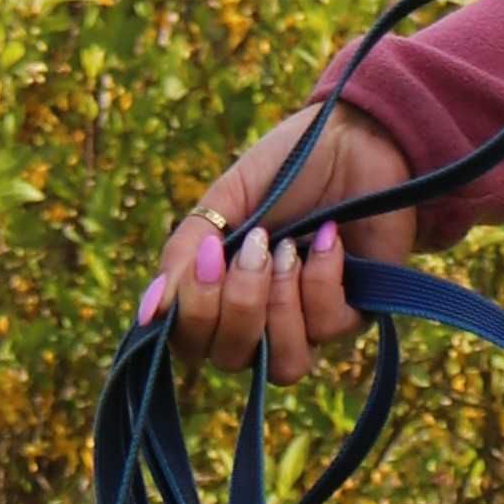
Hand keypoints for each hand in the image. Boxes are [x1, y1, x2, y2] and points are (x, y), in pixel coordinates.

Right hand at [140, 101, 417, 378]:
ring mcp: (306, 323)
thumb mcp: (223, 204)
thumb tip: (148, 313)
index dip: (195, 314)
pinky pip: (328, 328)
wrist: (355, 139)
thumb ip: (183, 256)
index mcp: (218, 295)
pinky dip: (322, 278)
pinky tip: (327, 237)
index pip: (189, 343)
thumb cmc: (285, 169)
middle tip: (258, 246)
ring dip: (281, 304)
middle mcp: (259, 321)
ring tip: (290, 249)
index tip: (211, 254)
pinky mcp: (354, 314)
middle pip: (231, 358)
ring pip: (283, 364)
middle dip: (241, 303)